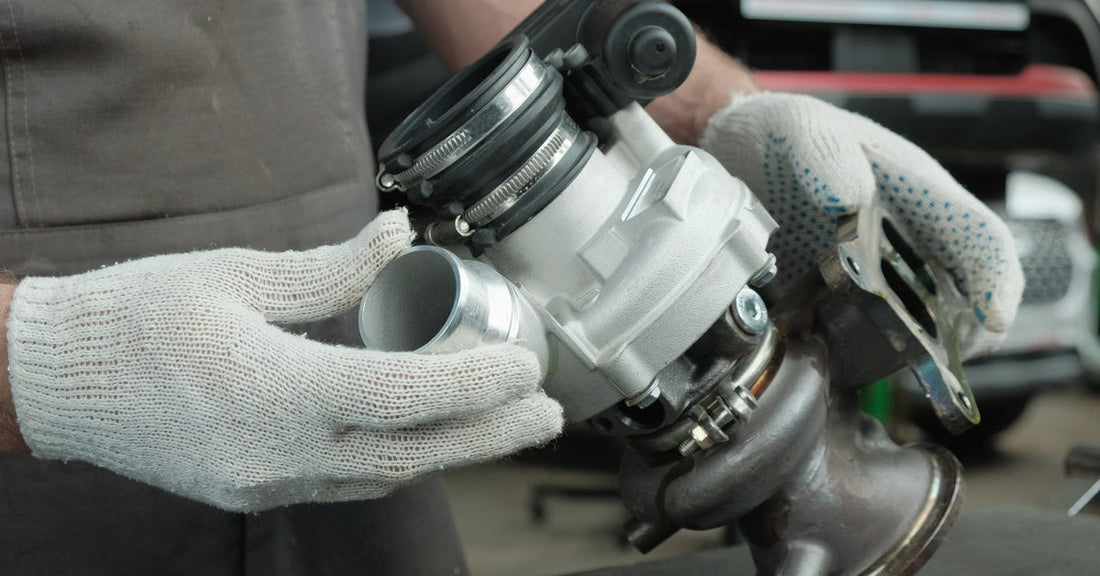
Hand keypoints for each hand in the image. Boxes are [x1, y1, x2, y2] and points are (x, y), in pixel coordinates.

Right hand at [5, 210, 561, 511]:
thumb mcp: (237, 273)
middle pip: (415, 453)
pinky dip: (401, 458)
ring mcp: (267, 482)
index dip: (477, 383)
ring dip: (453, 450)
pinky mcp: (256, 490)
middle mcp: (279, 451)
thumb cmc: (137, 316)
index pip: (406, 394)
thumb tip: (402, 234)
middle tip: (548, 413)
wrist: (54, 382)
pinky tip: (428, 437)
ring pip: (386, 476)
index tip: (526, 366)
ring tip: (504, 424)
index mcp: (276, 389)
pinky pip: (349, 482)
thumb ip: (332, 267)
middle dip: (491, 435)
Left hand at [701, 92, 1022, 358]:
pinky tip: (830, 359)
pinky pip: (857, 330)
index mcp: (916, 191)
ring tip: (881, 366)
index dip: (995, 279)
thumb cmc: (777, 132)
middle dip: (962, 334)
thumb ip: (822, 150)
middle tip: (937, 365)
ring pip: (915, 320)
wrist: (730, 152)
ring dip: (909, 348)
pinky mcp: (835, 295)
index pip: (979, 237)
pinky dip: (854, 350)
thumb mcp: (797, 126)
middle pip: (960, 293)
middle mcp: (906, 236)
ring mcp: (873, 269)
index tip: (991, 319)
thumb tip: (851, 195)